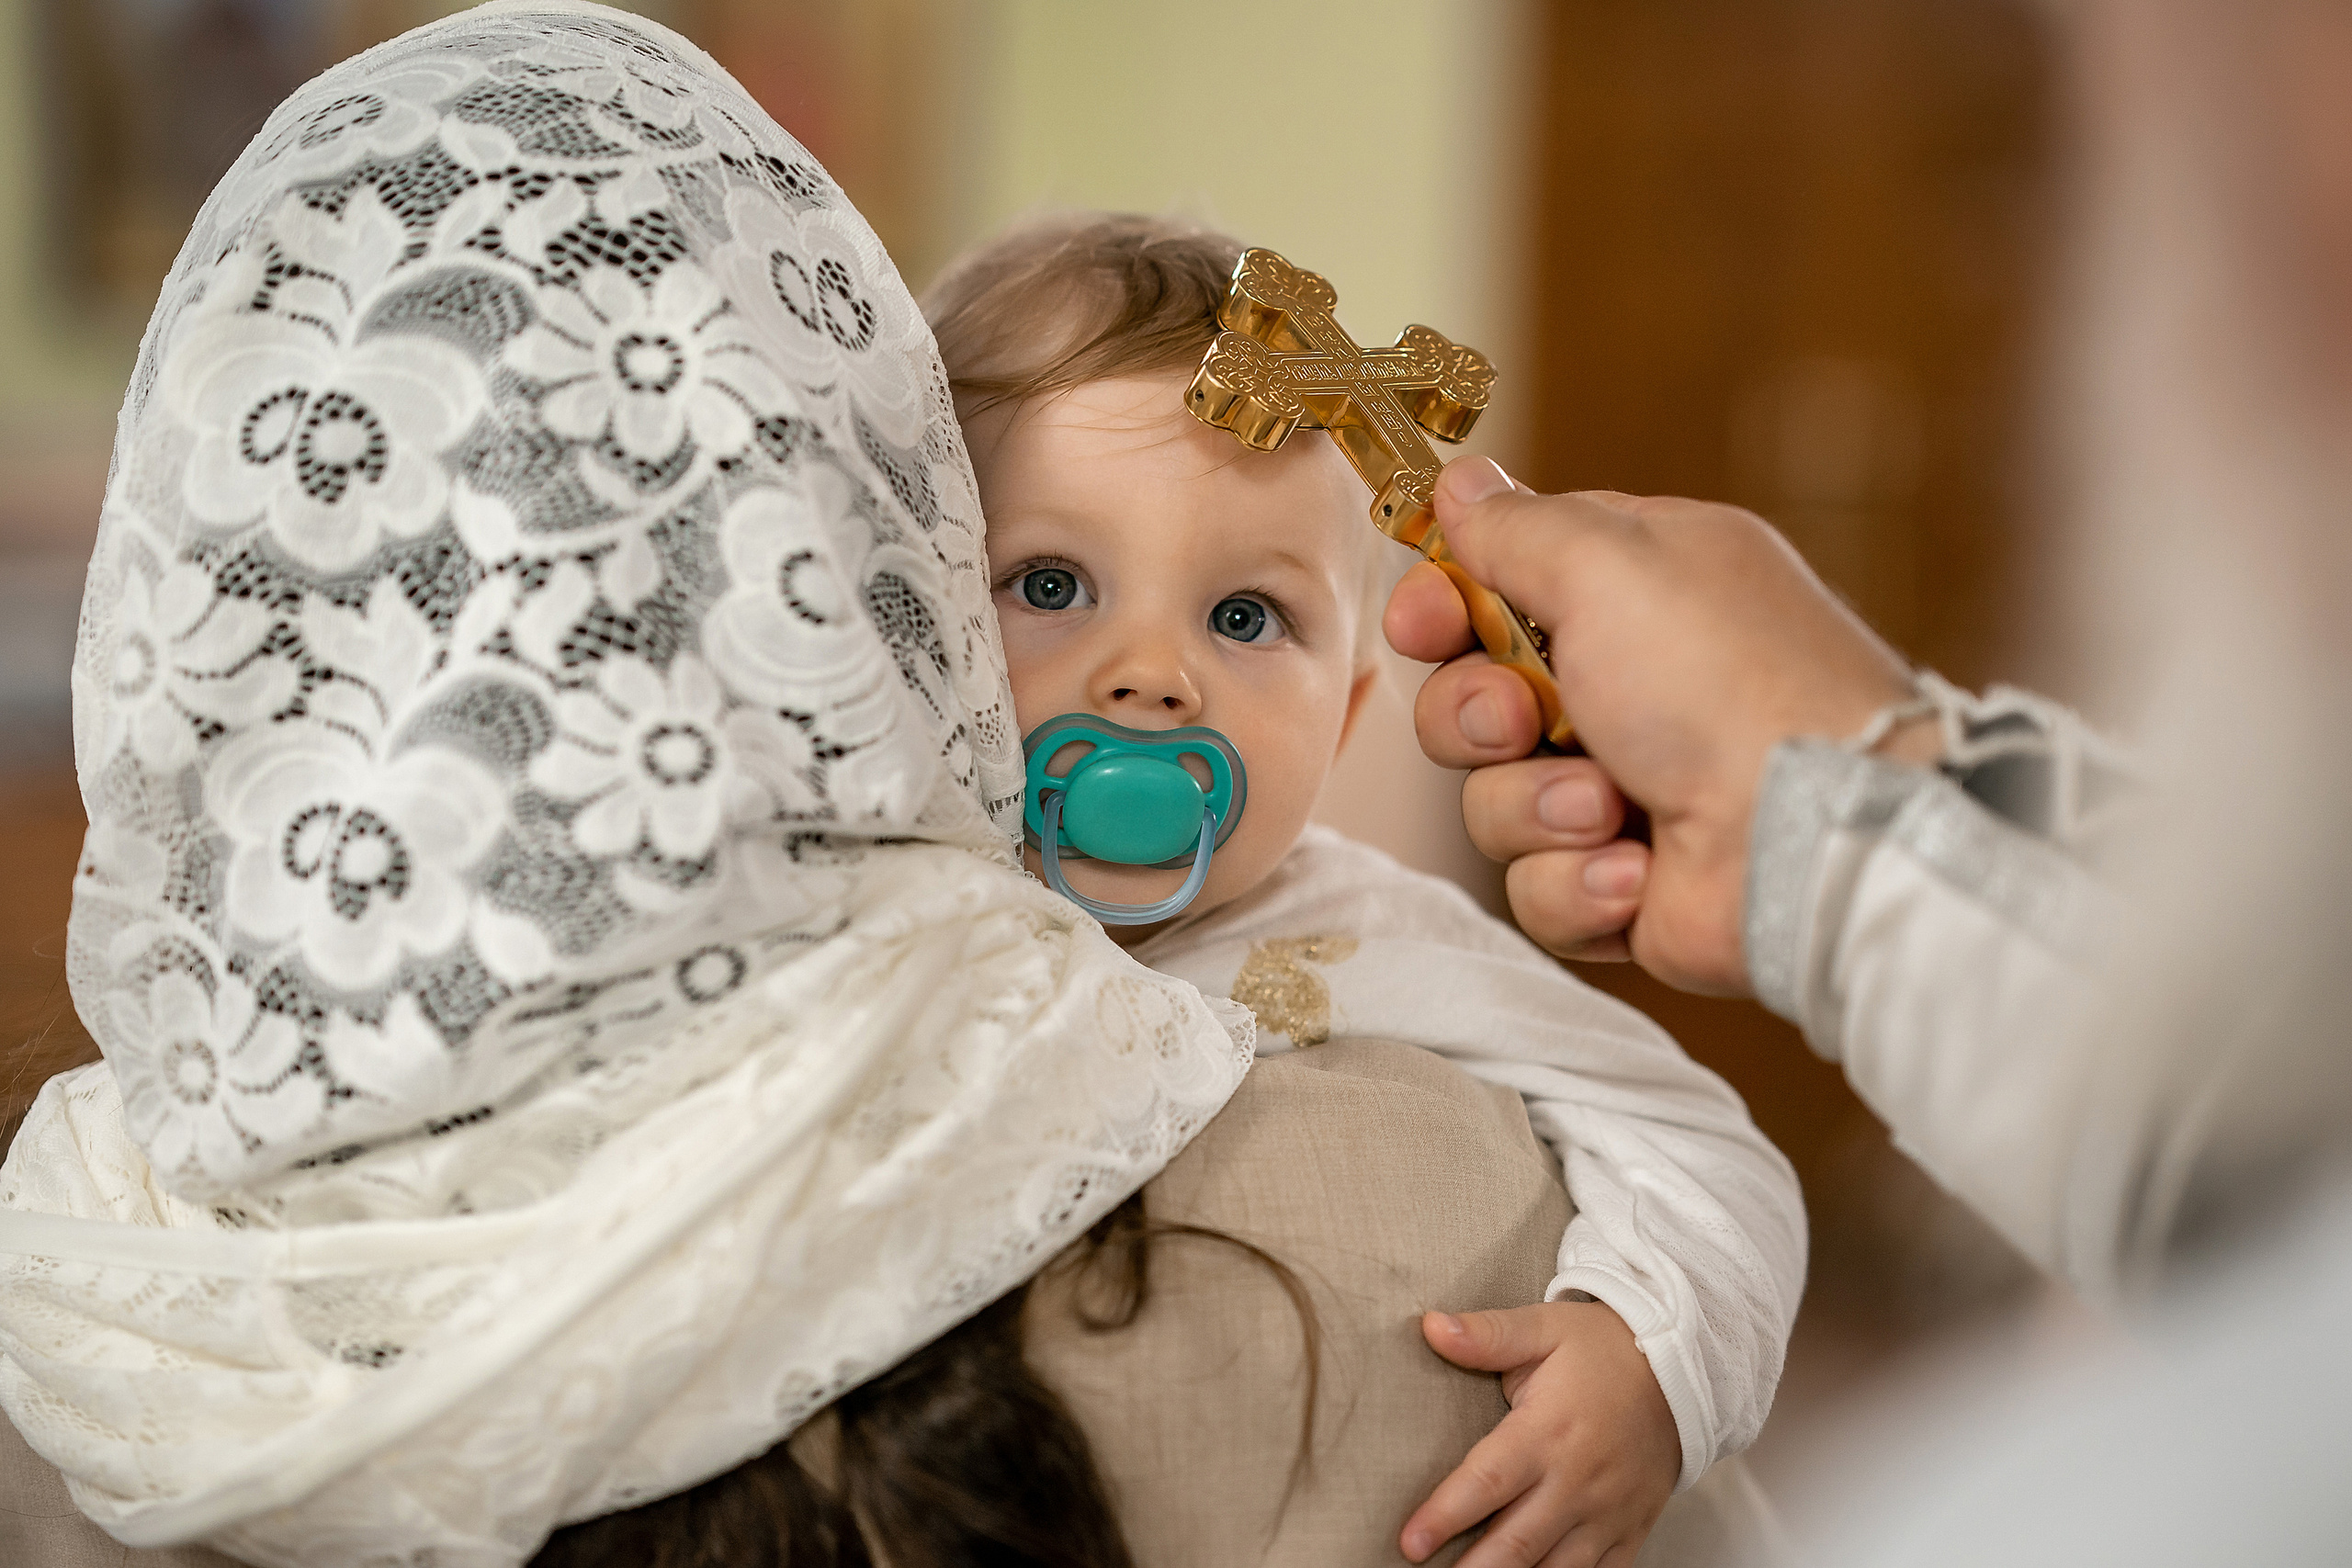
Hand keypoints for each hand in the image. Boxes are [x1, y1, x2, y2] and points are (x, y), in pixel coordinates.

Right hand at [1384, 459, 1917, 992]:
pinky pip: (1537, 886)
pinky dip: (1578, 880)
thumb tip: (1458, 481)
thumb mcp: (1611, 565)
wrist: (1813, 837)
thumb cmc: (1729, 683)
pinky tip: (1639, 870)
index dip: (1442, 609)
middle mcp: (1625, 686)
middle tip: (1520, 721)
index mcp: (1632, 593)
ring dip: (1537, 805)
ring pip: (1492, 800)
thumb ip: (1517, 526)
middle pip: (1470, 699)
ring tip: (1611, 808)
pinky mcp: (1620, 881)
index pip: (1495, 587)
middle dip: (1476, 716)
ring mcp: (1623, 789)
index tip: (1424, 625)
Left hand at [1401, 1302, 1679, 1567]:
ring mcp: (1607, 1512)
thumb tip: (1432, 1326)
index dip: (1446, 1514)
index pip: (1488, 1481)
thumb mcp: (1544, 1328)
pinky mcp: (1629, 1531)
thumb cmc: (1602, 1350)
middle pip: (1517, 1541)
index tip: (1410, 1541)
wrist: (1683, 1372)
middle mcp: (1577, 1480)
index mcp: (1547, 1431)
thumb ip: (1487, 1334)